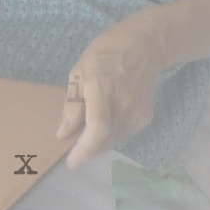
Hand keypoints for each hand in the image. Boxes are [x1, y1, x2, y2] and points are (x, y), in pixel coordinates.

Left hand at [57, 19, 167, 168]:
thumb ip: (72, 105)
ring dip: (98, 142)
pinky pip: (123, 134)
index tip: (71, 163)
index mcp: (102, 89)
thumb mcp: (79, 72)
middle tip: (73, 149)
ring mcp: (137, 112)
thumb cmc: (106, 54)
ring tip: (87, 135)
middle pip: (104, 139)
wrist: (146, 46)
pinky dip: (110, 135)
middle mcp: (123, 104)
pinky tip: (104, 124)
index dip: (84, 149)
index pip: (97, 129)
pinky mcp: (145, 117)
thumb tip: (63, 134)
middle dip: (87, 149)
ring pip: (114, 139)